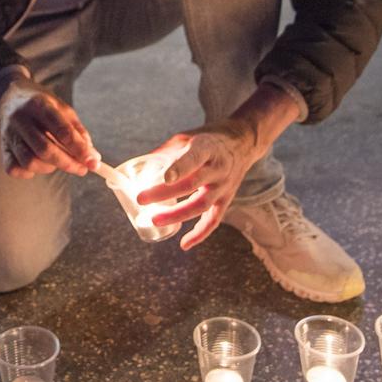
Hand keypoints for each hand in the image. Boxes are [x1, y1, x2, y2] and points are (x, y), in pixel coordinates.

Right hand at [0, 80, 97, 178]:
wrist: (11, 95)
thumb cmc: (42, 104)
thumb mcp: (63, 109)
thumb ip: (78, 132)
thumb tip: (92, 157)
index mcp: (39, 104)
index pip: (62, 131)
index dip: (79, 150)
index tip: (93, 162)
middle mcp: (21, 119)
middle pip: (45, 149)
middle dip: (67, 163)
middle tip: (82, 169)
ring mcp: (9, 134)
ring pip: (29, 161)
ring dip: (49, 168)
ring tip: (58, 161)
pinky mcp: (2, 147)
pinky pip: (13, 168)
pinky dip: (29, 172)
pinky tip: (39, 164)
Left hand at [135, 120, 261, 248]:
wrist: (241, 144)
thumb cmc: (208, 140)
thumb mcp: (188, 137)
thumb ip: (166, 151)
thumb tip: (140, 166)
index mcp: (207, 148)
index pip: (194, 159)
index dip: (180, 168)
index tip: (164, 178)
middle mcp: (218, 168)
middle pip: (192, 184)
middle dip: (165, 194)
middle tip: (141, 199)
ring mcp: (224, 186)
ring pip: (201, 204)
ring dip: (177, 215)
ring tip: (155, 220)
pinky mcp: (226, 199)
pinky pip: (214, 220)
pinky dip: (200, 234)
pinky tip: (184, 244)